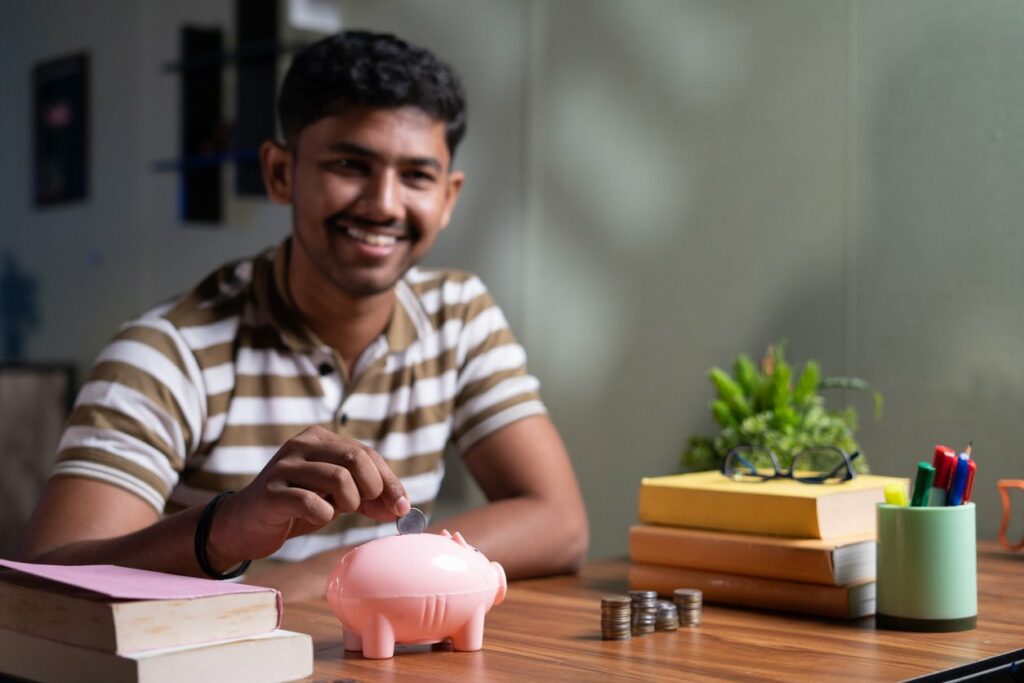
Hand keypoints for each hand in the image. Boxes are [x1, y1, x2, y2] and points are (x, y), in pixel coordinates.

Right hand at [209, 426, 409, 565]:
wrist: (244, 525)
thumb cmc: (296, 506)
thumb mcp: (336, 497)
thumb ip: (368, 497)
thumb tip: (402, 508)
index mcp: (319, 438)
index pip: (367, 453)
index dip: (390, 481)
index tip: (402, 507)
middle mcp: (301, 445)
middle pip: (356, 458)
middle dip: (372, 489)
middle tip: (363, 508)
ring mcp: (284, 467)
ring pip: (339, 478)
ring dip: (348, 503)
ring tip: (336, 511)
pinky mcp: (270, 492)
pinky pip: (312, 503)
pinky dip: (323, 516)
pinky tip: (315, 517)